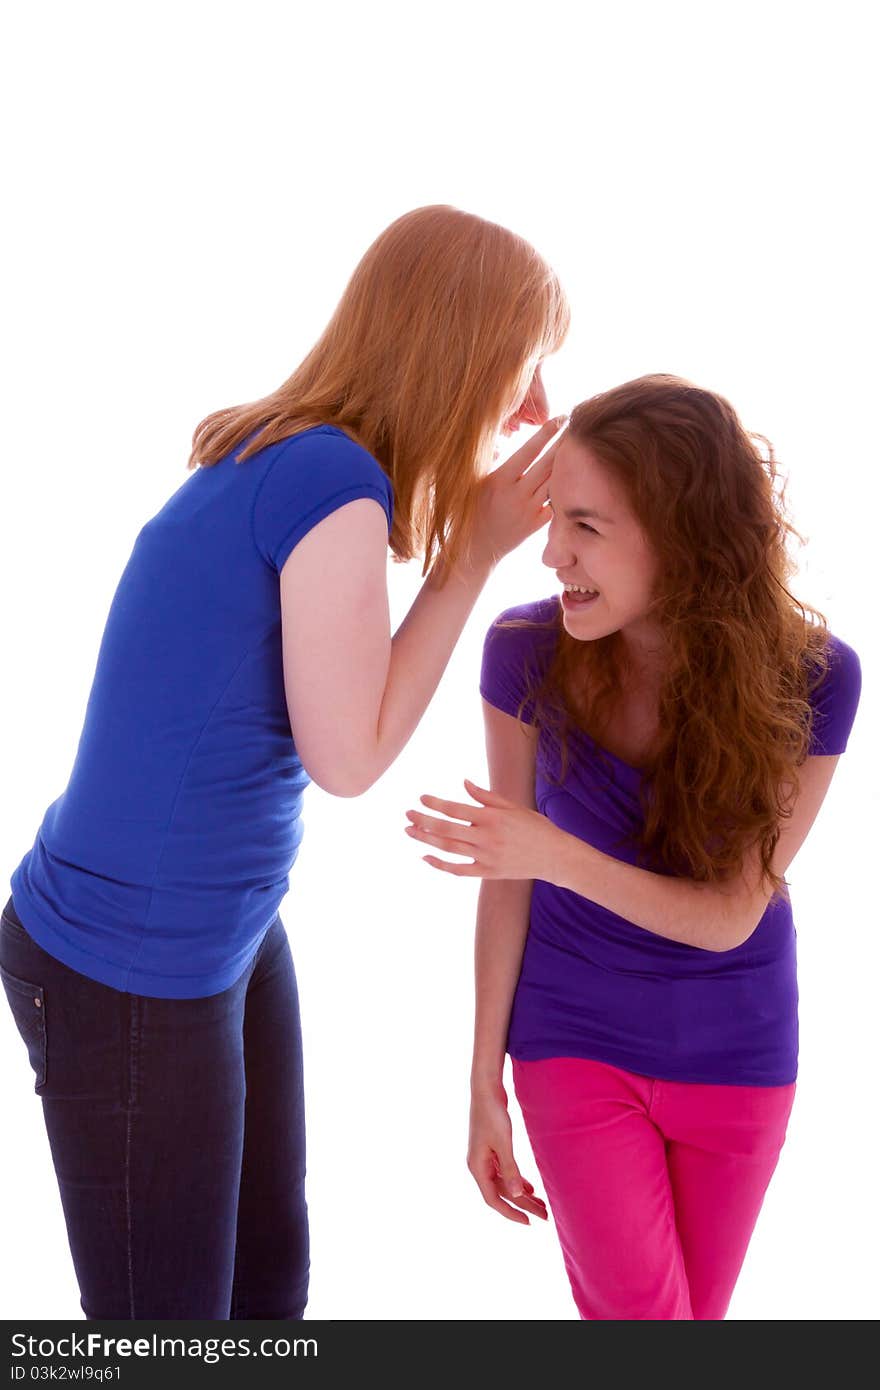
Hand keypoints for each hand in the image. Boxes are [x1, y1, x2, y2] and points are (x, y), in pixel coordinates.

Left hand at [405, 778, 563, 879]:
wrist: (554, 856)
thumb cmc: (535, 827)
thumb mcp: (513, 806)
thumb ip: (486, 796)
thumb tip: (464, 783)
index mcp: (493, 818)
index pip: (456, 809)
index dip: (435, 803)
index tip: (421, 798)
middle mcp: (487, 837)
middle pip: (446, 829)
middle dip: (423, 821)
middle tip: (407, 814)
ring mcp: (486, 857)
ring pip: (448, 849)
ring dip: (426, 839)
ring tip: (410, 831)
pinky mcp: (488, 872)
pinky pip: (458, 870)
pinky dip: (440, 865)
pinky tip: (425, 857)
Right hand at [468, 417, 567, 569]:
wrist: (475, 549)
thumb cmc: (470, 511)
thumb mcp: (470, 484)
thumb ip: (487, 463)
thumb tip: (502, 446)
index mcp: (499, 480)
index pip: (528, 451)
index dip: (545, 434)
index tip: (558, 419)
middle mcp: (517, 494)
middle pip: (547, 464)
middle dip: (563, 444)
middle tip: (575, 428)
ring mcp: (529, 510)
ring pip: (554, 482)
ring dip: (566, 465)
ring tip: (576, 449)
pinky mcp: (536, 524)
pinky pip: (554, 503)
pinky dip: (562, 491)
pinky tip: (572, 478)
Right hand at [469, 1084, 547, 1224]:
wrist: (486, 1089)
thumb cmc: (492, 1115)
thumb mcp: (503, 1143)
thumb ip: (510, 1169)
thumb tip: (518, 1195)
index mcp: (477, 1167)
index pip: (493, 1199)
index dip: (510, 1212)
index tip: (529, 1222)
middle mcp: (479, 1166)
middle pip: (502, 1193)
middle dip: (523, 1205)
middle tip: (545, 1216)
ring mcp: (485, 1158)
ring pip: (505, 1183)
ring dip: (523, 1193)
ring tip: (543, 1204)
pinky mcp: (492, 1149)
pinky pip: (505, 1172)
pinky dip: (518, 1180)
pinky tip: (532, 1187)